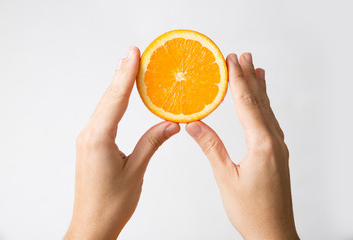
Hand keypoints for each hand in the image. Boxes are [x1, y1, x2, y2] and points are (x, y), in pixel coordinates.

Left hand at [64, 47, 179, 239]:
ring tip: (128, 68)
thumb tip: (171, 123)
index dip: (126, 75)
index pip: (116, 100)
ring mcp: (88, 140)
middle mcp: (89, 135)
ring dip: (117, 87)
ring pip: (104, 107)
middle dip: (121, 75)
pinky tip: (120, 97)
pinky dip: (113, 103)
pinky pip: (103, 118)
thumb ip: (152, 142)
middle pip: (108, 99)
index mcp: (99, 139)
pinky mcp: (91, 145)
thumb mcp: (135, 171)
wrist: (92, 224)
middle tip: (133, 54)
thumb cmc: (111, 203)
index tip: (134, 55)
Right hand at [186, 53, 298, 239]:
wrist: (273, 233)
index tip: (231, 60)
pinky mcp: (277, 153)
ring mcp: (278, 147)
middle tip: (242, 55)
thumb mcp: (226, 177)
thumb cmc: (251, 211)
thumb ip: (211, 147)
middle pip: (259, 101)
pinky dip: (263, 105)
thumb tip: (194, 124)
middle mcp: (274, 141)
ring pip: (267, 110)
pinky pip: (270, 121)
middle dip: (249, 76)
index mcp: (262, 145)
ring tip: (255, 68)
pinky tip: (261, 102)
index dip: (238, 80)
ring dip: (258, 88)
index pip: (246, 104)